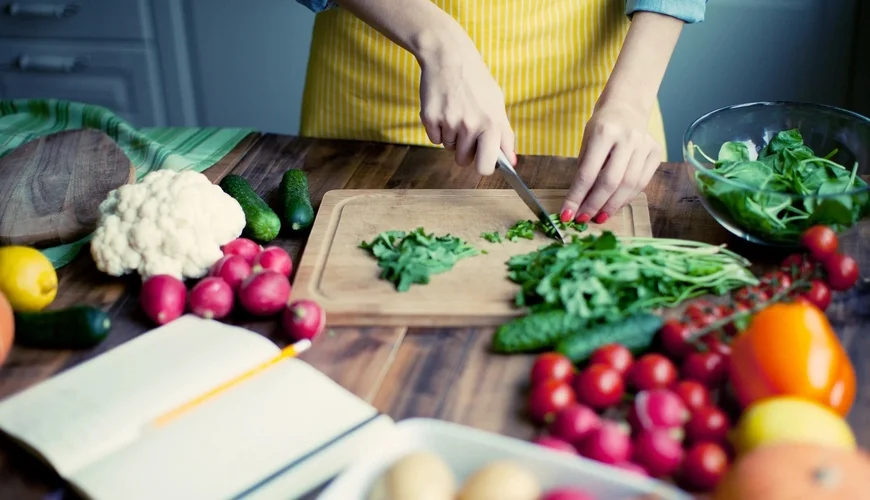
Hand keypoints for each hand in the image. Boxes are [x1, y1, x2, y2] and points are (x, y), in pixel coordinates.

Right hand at [418, 50, 516, 174]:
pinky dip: (437, 129)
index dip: (483, 166)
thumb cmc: (476, 81)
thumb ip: (505, 135)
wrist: (449, 56)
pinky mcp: (430, 118)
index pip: (485, 166)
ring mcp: (449, 122)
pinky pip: (434, 139)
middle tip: (466, 130)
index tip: (481, 160)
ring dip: (451, 136)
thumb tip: (511, 162)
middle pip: (463, 161)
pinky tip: (443, 109)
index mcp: (492, 124)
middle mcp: (470, 125)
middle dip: (464, 152)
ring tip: (455, 111)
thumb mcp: (497, 104)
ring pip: (448, 147)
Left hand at [560, 99, 662, 223]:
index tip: (567, 214)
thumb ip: (584, 169)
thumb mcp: (586, 142)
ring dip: (612, 206)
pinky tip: (615, 205)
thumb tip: (578, 202)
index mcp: (604, 133)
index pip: (587, 173)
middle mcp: (628, 139)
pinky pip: (642, 183)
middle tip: (583, 219)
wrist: (627, 106)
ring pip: (629, 185)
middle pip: (611, 181)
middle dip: (595, 205)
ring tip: (599, 217)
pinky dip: (627, 198)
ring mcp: (644, 145)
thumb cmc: (602, 126)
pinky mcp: (655, 153)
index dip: (577, 197)